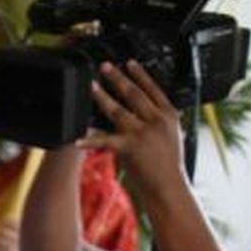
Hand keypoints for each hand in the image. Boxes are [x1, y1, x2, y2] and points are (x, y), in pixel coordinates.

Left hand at [82, 61, 185, 201]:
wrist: (169, 187)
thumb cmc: (169, 165)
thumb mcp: (172, 135)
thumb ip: (159, 120)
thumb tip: (147, 109)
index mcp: (169, 115)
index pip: (154, 88)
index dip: (140, 74)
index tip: (129, 63)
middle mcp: (156, 120)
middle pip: (133, 94)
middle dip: (118, 78)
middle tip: (105, 67)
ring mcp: (142, 133)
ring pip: (118, 109)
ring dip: (102, 97)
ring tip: (91, 86)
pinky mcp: (129, 147)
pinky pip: (105, 140)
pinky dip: (90, 138)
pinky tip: (78, 138)